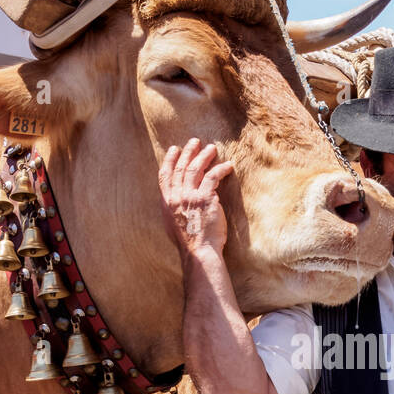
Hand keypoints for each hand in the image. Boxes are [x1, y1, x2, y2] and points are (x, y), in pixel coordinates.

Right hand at [158, 138, 233, 261]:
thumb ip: (173, 207)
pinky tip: (228, 165)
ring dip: (204, 156)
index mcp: (166, 202)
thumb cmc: (189, 242)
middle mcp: (176, 196)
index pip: (165, 175)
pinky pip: (213, 176)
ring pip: (196, 168)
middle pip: (181, 167)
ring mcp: (190, 196)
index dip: (170, 160)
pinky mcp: (205, 198)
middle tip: (195, 142)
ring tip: (212, 148)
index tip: (175, 149)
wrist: (198, 252)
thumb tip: (176, 199)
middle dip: (188, 151)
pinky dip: (221, 168)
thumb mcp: (172, 223)